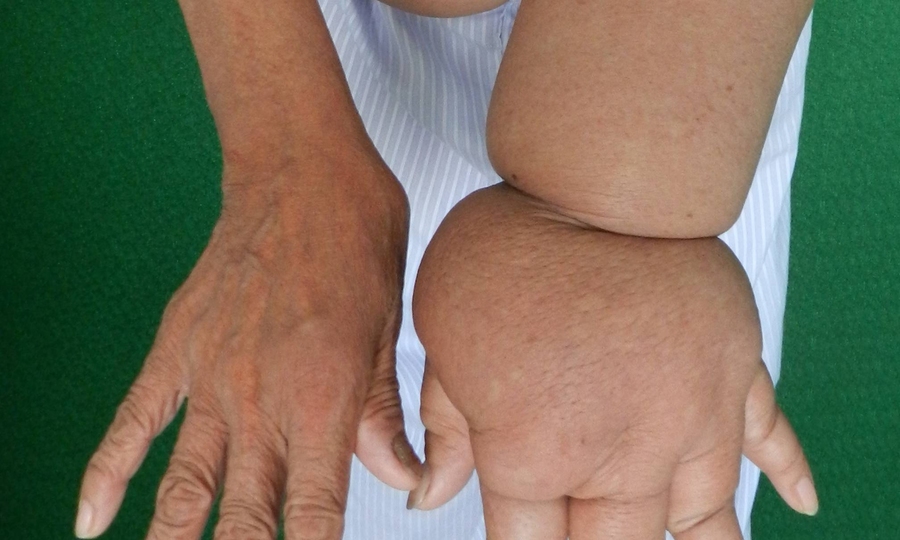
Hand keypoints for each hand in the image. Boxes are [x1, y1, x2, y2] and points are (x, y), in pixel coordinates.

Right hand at [76, 154, 421, 538]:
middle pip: (243, 512)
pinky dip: (107, 473)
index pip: (314, 512)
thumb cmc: (357, 236)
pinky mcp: (176, 346)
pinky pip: (132, 420)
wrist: (300, 168)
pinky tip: (90, 521)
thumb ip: (383, 413)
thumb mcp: (391, 326)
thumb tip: (402, 479)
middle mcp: (262, 395)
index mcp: (326, 395)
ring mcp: (211, 374)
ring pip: (182, 484)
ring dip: (172, 539)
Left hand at [410, 184, 816, 538]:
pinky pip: (770, 434)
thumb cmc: (501, 255)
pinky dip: (787, 472)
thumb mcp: (444, 342)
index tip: (524, 537)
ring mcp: (690, 414)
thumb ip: (445, 431)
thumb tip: (429, 495)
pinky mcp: (734, 370)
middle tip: (585, 534)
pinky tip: (801, 504)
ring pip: (701, 512)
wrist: (586, 181)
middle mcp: (624, 453)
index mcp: (534, 453)